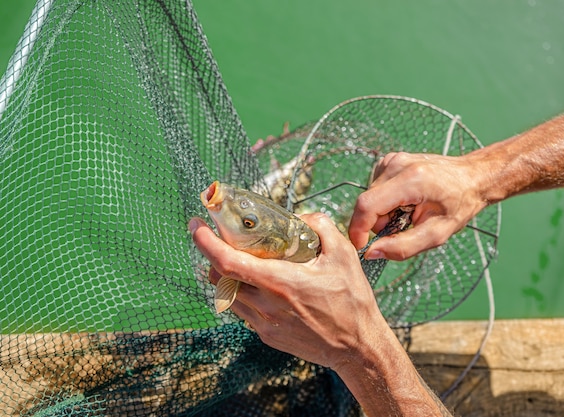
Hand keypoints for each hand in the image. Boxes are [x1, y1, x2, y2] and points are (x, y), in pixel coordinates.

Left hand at [189, 213, 450, 414]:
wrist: (357, 348)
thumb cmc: (352, 302)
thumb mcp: (344, 255)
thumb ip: (321, 227)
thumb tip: (301, 217)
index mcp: (281, 283)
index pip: (229, 262)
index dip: (206, 242)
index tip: (196, 225)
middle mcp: (266, 305)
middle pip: (219, 278)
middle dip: (212, 255)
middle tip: (219, 238)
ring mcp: (263, 324)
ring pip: (227, 296)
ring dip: (225, 276)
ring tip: (239, 260)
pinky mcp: (266, 336)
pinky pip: (242, 310)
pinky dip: (241, 292)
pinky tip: (258, 284)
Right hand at [349, 151, 487, 260]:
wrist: (472, 177)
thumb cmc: (459, 205)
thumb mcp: (437, 234)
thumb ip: (403, 247)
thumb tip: (372, 253)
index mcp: (411, 180)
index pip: (367, 205)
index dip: (358, 229)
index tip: (363, 246)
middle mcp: (397, 164)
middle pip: (367, 203)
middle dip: (378, 223)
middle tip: (404, 227)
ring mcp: (392, 160)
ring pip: (370, 197)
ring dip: (383, 213)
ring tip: (409, 213)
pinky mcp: (389, 161)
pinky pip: (375, 189)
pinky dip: (386, 202)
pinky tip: (406, 202)